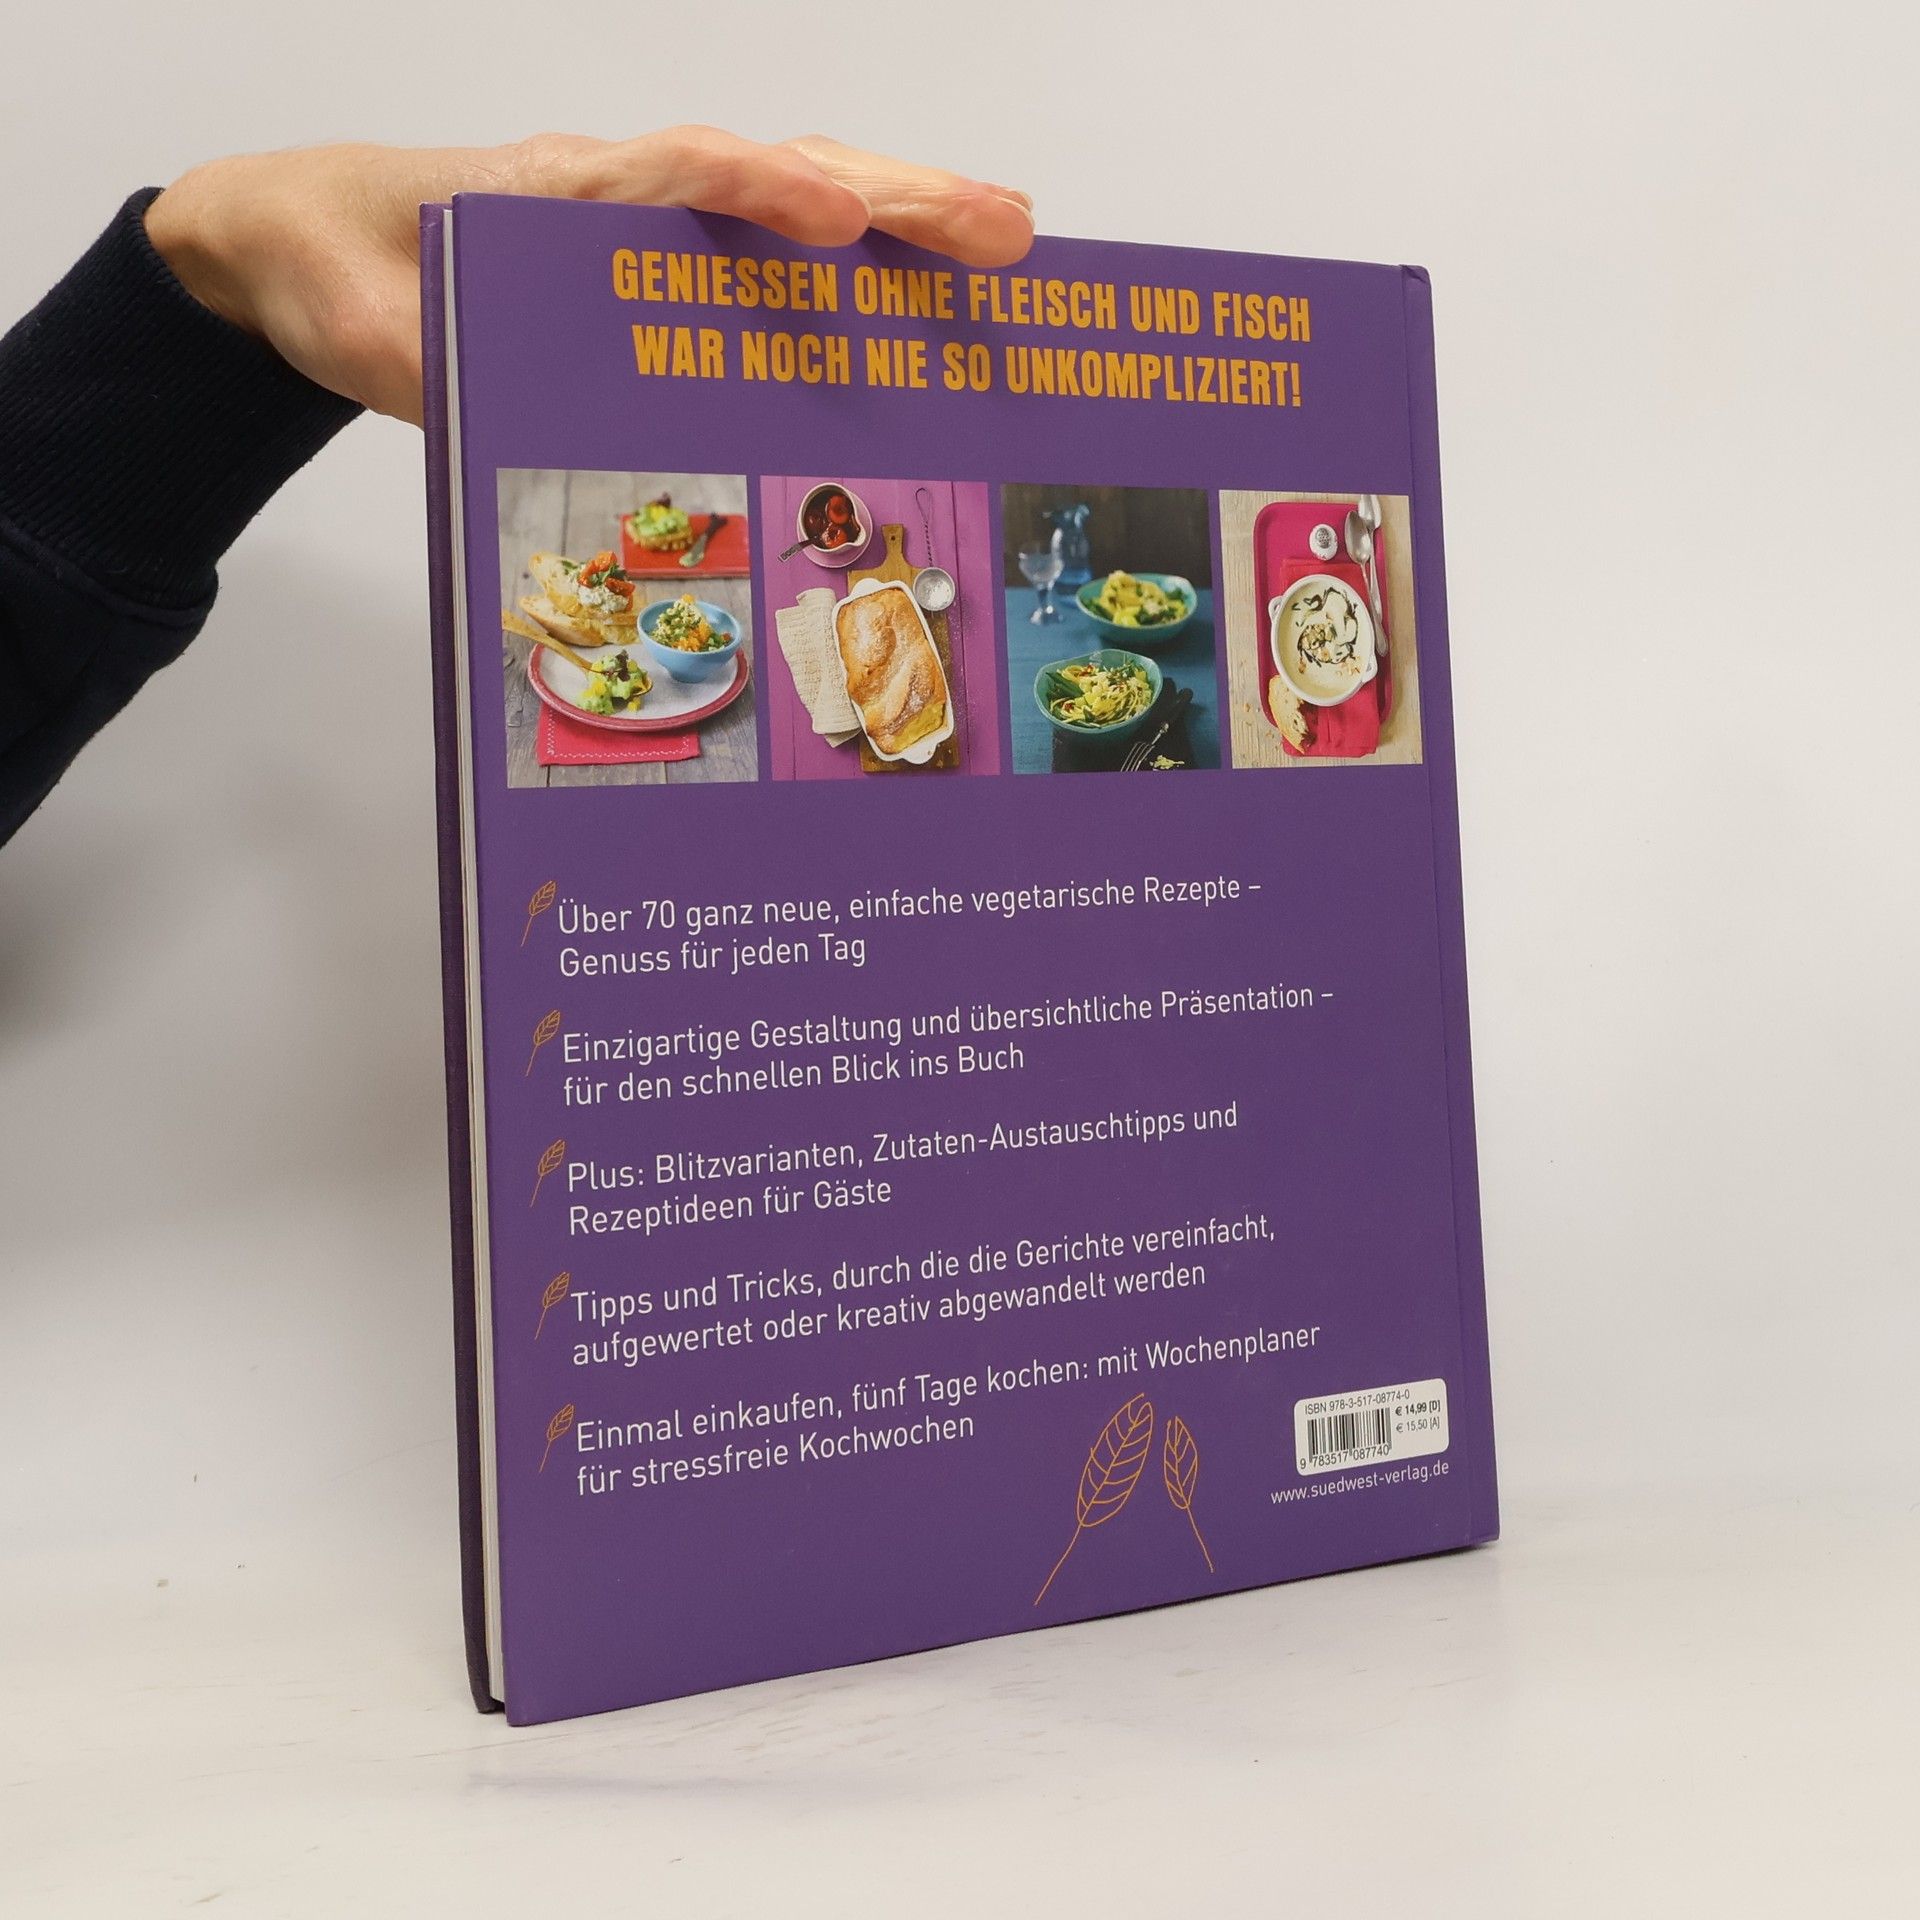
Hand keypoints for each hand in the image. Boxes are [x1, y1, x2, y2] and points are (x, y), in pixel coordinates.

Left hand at [145, 131, 1034, 424]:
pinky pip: (777, 251)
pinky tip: (926, 291)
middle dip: (899, 199)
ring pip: (799, 195)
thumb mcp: (369, 328)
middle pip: (781, 171)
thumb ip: (429, 361)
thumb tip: (493, 393)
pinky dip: (862, 260)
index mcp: (559, 193)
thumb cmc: (346, 266)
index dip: (767, 194)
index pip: (683, 174)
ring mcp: (654, 220)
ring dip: (906, 215)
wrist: (310, 243)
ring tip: (1009, 244)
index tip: (840, 223)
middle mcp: (626, 192)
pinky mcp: (665, 260)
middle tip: (1006, 232)